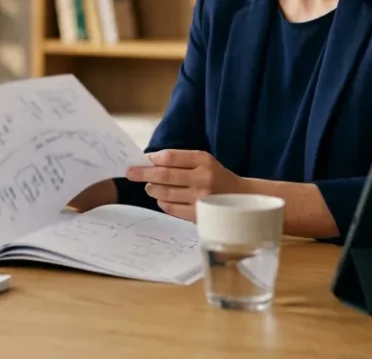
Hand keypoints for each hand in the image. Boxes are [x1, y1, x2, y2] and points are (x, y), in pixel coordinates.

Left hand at [125, 150, 241, 220]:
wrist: (240, 198)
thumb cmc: (216, 176)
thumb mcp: (203, 161)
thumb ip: (180, 159)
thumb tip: (150, 161)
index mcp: (204, 161)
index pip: (170, 158)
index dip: (152, 159)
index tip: (142, 160)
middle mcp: (203, 178)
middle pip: (164, 175)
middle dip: (143, 174)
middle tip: (130, 173)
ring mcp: (200, 198)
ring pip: (165, 193)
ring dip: (152, 189)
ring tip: (149, 187)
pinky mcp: (198, 214)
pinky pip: (171, 208)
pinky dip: (162, 202)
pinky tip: (162, 198)